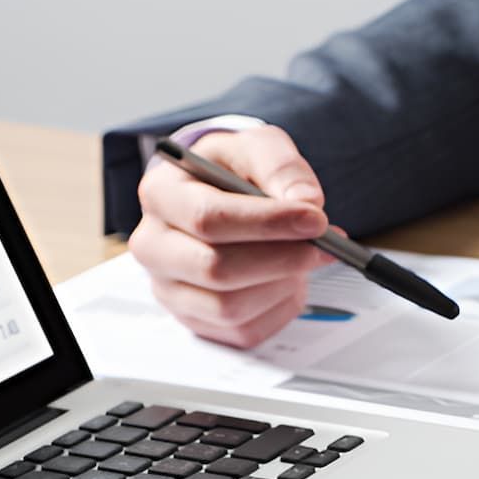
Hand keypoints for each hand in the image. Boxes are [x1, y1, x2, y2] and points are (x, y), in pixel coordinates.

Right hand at [131, 125, 331, 348]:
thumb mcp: (257, 147)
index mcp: (161, 195)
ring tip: (302, 258)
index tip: (315, 220)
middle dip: (282, 259)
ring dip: (281, 285)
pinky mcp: (195, 321)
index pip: (208, 218)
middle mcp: (154, 247)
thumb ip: (281, 166)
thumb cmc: (232, 171)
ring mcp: (169, 290)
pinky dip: (278, 308)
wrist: (220, 197)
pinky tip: (286, 280)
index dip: (267, 223)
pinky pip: (243, 331)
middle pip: (216, 270)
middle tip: (324, 247)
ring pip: (230, 308)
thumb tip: (306, 200)